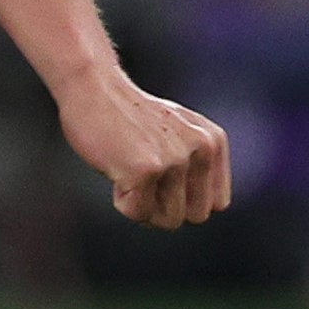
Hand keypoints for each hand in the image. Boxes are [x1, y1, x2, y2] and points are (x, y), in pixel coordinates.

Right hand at [60, 76, 229, 228]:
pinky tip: (116, 167)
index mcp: (214, 141)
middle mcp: (203, 148)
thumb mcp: (178, 133)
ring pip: (168, 220)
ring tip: (129, 167)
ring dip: (143, 203)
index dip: (185, 200)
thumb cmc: (128, 116)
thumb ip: (196, 163)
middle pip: (195, 216)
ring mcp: (176, 159)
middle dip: (166, 206)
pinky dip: (122, 200)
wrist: (92, 88)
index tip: (162, 177)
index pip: (216, 204)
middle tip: (142, 174)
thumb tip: (202, 212)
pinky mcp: (146, 169)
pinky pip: (138, 213)